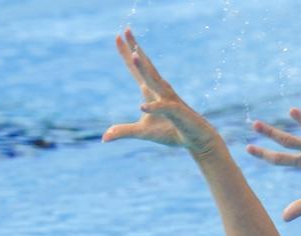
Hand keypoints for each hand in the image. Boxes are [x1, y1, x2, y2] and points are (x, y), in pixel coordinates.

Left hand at [102, 29, 219, 154]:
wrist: (196, 140)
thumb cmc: (171, 132)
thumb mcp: (143, 132)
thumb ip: (123, 132)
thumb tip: (103, 138)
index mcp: (150, 92)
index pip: (136, 70)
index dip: (126, 54)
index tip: (117, 37)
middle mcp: (160, 91)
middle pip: (145, 67)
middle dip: (135, 49)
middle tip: (126, 30)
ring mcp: (169, 101)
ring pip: (155, 82)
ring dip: (145, 69)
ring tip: (135, 54)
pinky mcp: (177, 114)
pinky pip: (164, 108)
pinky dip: (154, 108)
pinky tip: (142, 107)